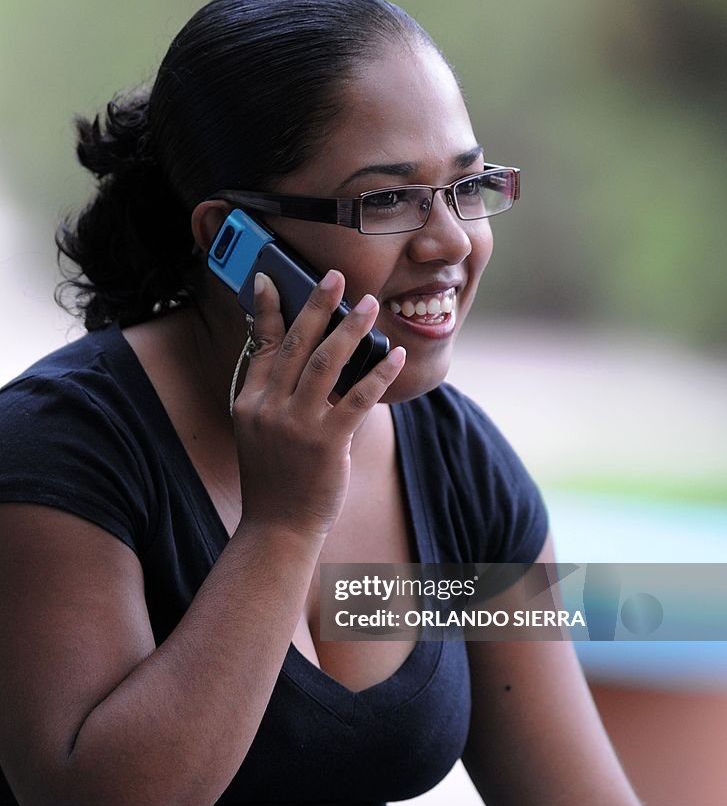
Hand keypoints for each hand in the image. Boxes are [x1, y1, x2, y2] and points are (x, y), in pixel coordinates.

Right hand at [231, 269, 405, 540]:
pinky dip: (378, 374)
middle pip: (295, 344)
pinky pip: (358, 399)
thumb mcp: (258, 434)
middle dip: (316, 305)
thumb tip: (302, 363)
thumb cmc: (274, 481)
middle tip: (336, 276)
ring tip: (369, 305)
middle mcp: (269, 408)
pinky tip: (395, 357)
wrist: (277, 529)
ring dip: (350, 329)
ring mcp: (297, 426)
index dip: (266, 310)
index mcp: (250, 402)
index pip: (260, 345)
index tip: (270, 278)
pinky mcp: (326, 444)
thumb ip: (273, 398)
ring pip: (325, 363)